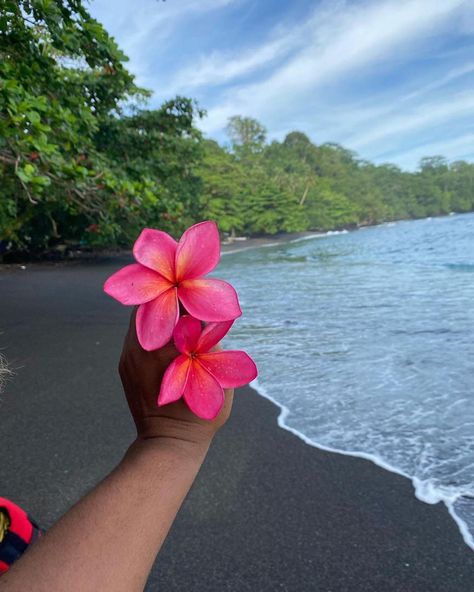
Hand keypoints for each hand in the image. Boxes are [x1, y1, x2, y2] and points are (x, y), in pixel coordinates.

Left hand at [119, 309, 233, 449]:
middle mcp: (143, 348)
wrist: (167, 443)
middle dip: (171, 300)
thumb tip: (212, 319)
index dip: (187, 295)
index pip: (175, 305)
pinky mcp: (125, 363)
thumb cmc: (201, 413)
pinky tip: (168, 333)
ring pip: (141, 317)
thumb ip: (215, 345)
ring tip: (178, 315)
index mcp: (168, 349)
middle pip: (153, 305)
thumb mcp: (219, 377)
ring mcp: (129, 355)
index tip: (198, 291)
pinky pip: (137, 334)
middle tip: (187, 299)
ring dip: (160, 312)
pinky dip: (152, 328)